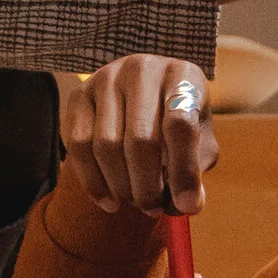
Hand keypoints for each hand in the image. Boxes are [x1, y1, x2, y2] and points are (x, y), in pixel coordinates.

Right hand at [57, 55, 218, 214]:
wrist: (142, 96)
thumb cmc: (176, 124)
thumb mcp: (199, 143)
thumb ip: (196, 172)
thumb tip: (187, 205)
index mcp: (183, 75)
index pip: (180, 125)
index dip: (184, 171)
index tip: (187, 206)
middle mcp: (143, 68)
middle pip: (141, 140)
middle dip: (147, 187)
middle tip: (152, 210)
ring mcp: (107, 78)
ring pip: (107, 146)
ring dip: (122, 187)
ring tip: (135, 203)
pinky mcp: (79, 93)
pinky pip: (79, 146)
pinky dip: (94, 183)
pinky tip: (109, 201)